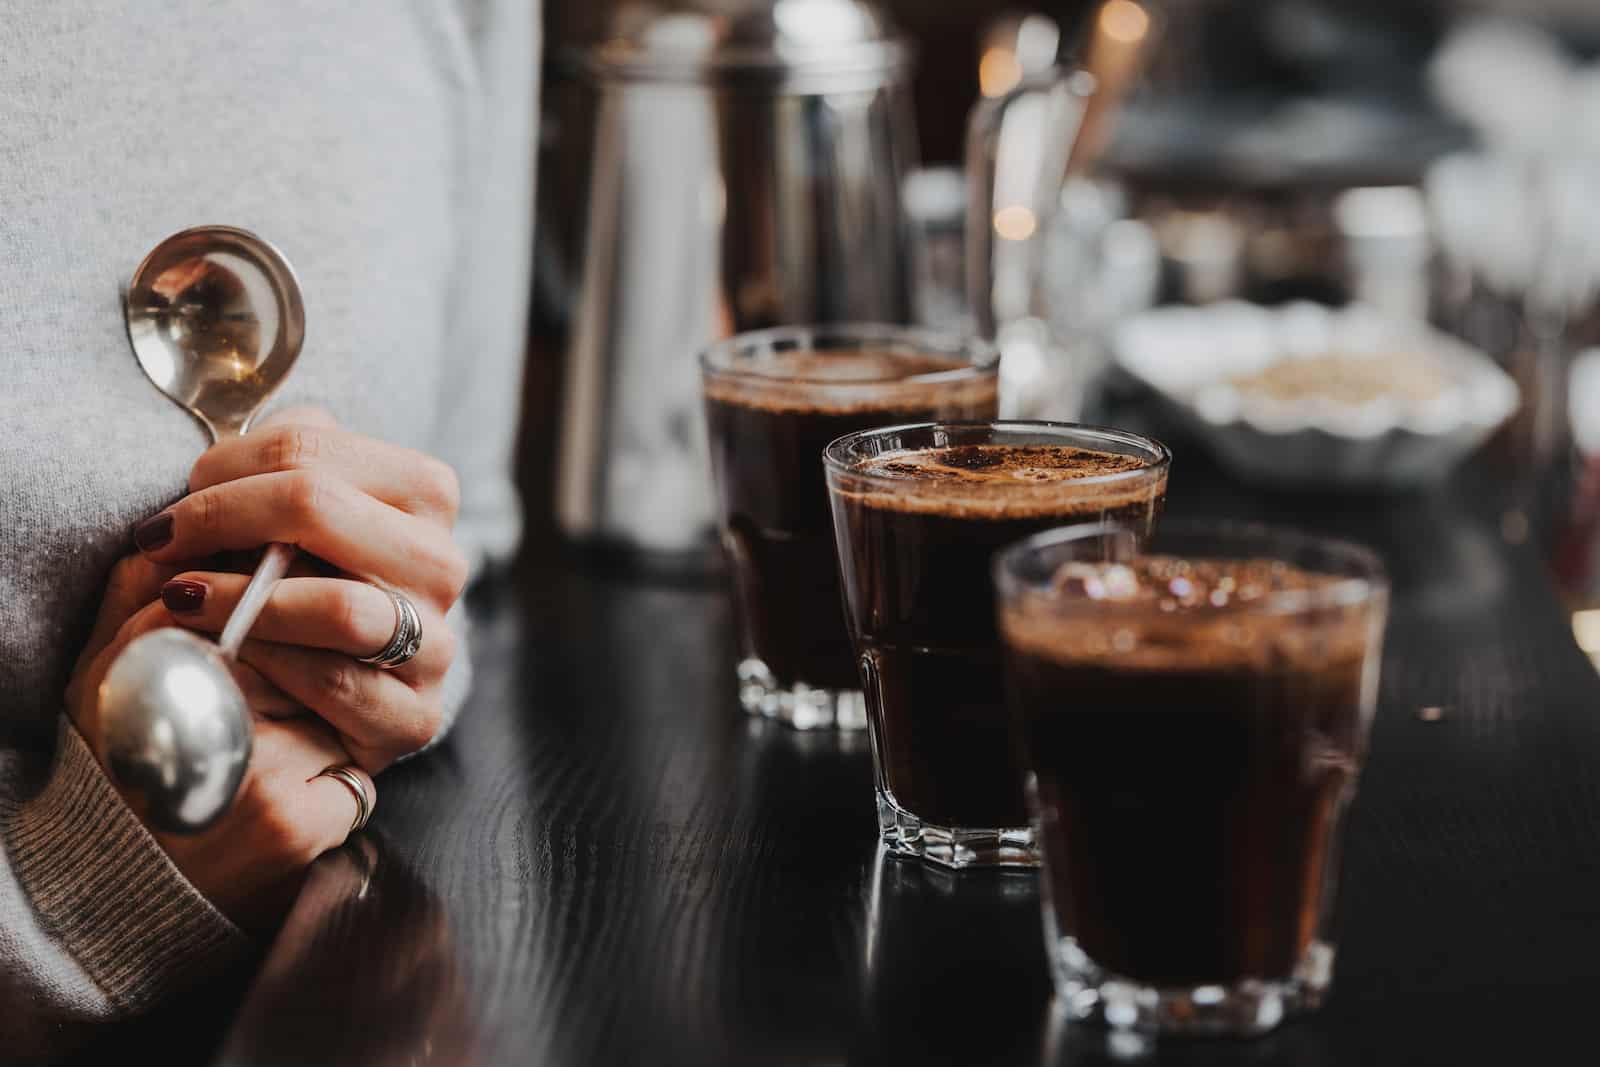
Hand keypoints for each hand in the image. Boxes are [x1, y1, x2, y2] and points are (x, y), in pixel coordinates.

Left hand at [65, 408, 466, 927]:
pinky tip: (221, 654)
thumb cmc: (300, 582)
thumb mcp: (295, 508)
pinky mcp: (414, 716)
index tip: (175, 494)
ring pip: (342, 606)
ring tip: (180, 600)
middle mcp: (442, 564)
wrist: (329, 696)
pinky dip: (264, 664)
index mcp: (425, 494)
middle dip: (221, 519)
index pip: (314, 446)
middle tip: (159, 541)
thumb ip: (285, 460)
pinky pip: (333, 683)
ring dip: (241, 602)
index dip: (226, 463)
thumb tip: (240, 437)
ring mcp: (436, 644)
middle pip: (321, 508)